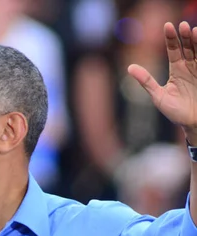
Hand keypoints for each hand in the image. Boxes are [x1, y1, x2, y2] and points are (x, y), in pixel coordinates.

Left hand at [128, 21, 196, 143]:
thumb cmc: (175, 112)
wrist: (192, 124)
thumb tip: (129, 67)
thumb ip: (146, 81)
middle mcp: (188, 66)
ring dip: (196, 40)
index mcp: (176, 70)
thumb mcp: (158, 96)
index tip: (167, 25)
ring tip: (193, 30)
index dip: (170, 38)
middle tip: (181, 25)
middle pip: (186, 46)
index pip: (173, 49)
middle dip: (184, 36)